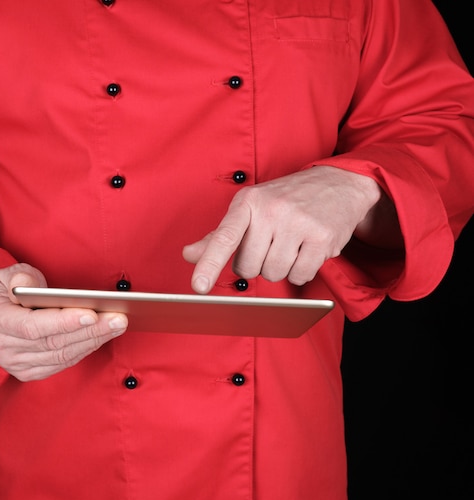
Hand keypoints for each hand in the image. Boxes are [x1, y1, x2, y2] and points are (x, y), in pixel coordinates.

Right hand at [0, 263, 127, 380]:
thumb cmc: (2, 291)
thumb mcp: (5, 274)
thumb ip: (21, 277)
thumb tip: (38, 287)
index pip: (32, 326)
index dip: (63, 322)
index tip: (91, 313)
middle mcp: (2, 346)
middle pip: (53, 342)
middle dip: (90, 330)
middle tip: (118, 317)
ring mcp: (15, 363)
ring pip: (62, 355)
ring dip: (94, 340)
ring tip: (118, 324)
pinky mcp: (28, 372)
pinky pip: (62, 362)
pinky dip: (85, 349)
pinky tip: (102, 335)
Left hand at [183, 166, 381, 291]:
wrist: (338, 184)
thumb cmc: (287, 199)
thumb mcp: (250, 208)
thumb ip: (220, 235)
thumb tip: (189, 254)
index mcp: (248, 201)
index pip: (225, 237)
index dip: (209, 263)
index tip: (199, 287)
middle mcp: (271, 209)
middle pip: (249, 267)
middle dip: (257, 264)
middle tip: (271, 243)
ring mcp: (298, 223)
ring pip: (273, 274)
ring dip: (280, 268)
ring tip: (290, 244)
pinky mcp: (322, 237)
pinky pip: (300, 275)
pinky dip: (301, 271)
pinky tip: (306, 251)